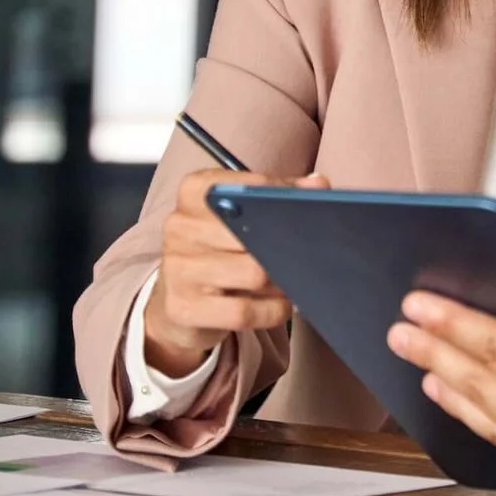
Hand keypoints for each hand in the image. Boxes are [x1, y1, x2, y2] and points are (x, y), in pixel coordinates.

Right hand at [142, 167, 328, 375]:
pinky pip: (243, 311)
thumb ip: (281, 196)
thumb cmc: (221, 252)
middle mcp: (179, 226)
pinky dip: (271, 311)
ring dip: (279, 282)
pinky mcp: (182, 308)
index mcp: (195, 192)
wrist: (180, 304)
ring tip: (284, 282)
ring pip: (253, 274)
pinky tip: (277, 306)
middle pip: (254, 233)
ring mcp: (177, 268)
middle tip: (296, 257)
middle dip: (283, 249)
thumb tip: (318, 184)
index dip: (280, 197)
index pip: (247, 186)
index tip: (302, 209)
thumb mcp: (244, 219)